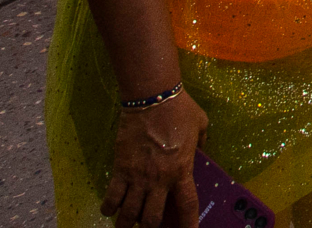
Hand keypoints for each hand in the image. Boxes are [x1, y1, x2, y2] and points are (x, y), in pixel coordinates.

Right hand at [103, 86, 207, 227]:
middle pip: (152, 219)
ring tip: (125, 226)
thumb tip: (201, 150)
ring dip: (127, 223)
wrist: (152, 97)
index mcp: (182, 170)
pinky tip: (109, 210)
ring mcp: (138, 176)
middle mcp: (159, 180)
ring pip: (129, 213)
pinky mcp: (120, 168)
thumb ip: (201, 143)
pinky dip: (109, 208)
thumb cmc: (180, 109)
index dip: (188, 225)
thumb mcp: (201, 125)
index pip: (187, 206)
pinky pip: (112, 196)